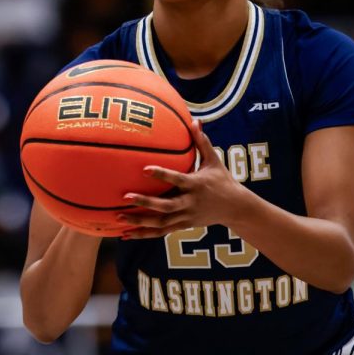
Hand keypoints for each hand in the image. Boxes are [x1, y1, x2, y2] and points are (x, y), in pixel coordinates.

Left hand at [116, 117, 246, 238]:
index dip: (162, 175)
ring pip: (161, 223)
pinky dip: (144, 234)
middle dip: (146, 203)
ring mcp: (186, 217)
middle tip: (126, 197)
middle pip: (166, 206)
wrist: (235, 208)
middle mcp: (190, 203)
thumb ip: (202, 142)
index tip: (144, 168)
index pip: (177, 180)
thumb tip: (195, 120)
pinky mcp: (183, 226)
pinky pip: (161, 232)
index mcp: (196, 185)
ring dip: (139, 222)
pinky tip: (126, 234)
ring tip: (118, 217)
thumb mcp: (214, 160)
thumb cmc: (222, 180)